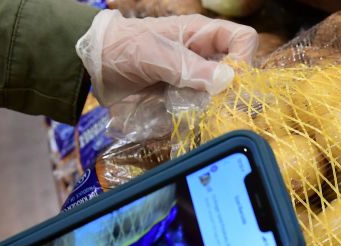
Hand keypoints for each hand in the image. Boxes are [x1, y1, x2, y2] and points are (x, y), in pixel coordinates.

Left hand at [77, 10, 258, 104]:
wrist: (95, 64)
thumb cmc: (123, 48)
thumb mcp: (155, 55)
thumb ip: (189, 68)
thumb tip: (227, 80)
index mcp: (202, 33)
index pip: (243, 40)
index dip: (245, 60)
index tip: (231, 84)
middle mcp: (205, 54)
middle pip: (238, 70)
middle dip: (231, 90)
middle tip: (216, 106)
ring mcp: (196, 76)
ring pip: (223, 92)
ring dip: (213, 106)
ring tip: (194, 112)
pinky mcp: (186, 94)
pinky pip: (204, 106)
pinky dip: (198, 114)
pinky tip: (183, 116)